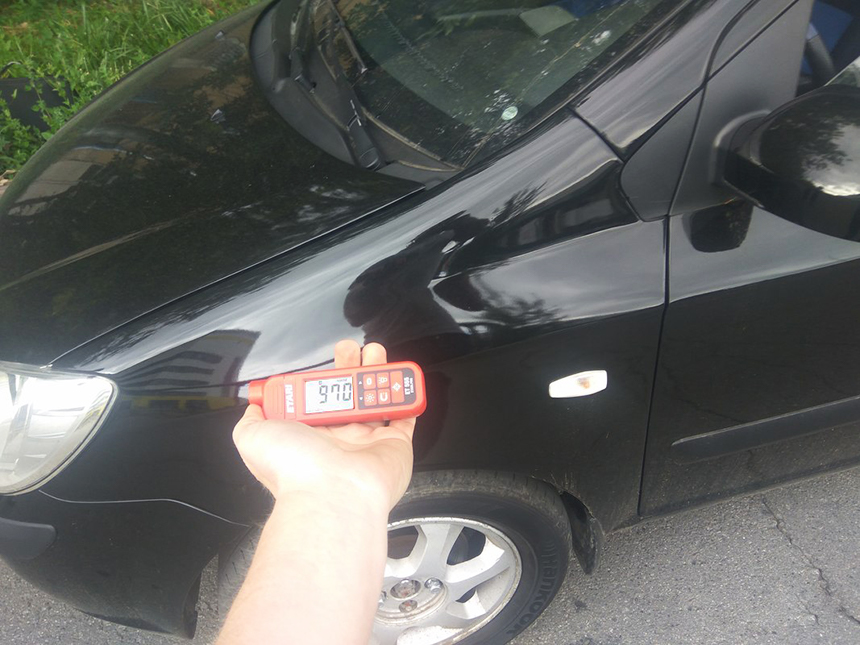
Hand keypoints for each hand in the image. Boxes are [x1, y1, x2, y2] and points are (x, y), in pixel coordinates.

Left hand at [232, 340, 415, 510]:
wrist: (333, 494)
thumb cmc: (295, 468)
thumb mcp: (252, 438)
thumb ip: (251, 420)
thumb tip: (254, 408)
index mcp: (308, 436)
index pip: (315, 399)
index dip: (318, 379)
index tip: (320, 364)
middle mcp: (338, 439)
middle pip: (347, 394)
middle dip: (350, 367)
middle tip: (352, 350)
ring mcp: (367, 442)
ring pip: (375, 401)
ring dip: (378, 374)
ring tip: (376, 353)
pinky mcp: (394, 445)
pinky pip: (404, 417)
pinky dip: (408, 399)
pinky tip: (404, 382)